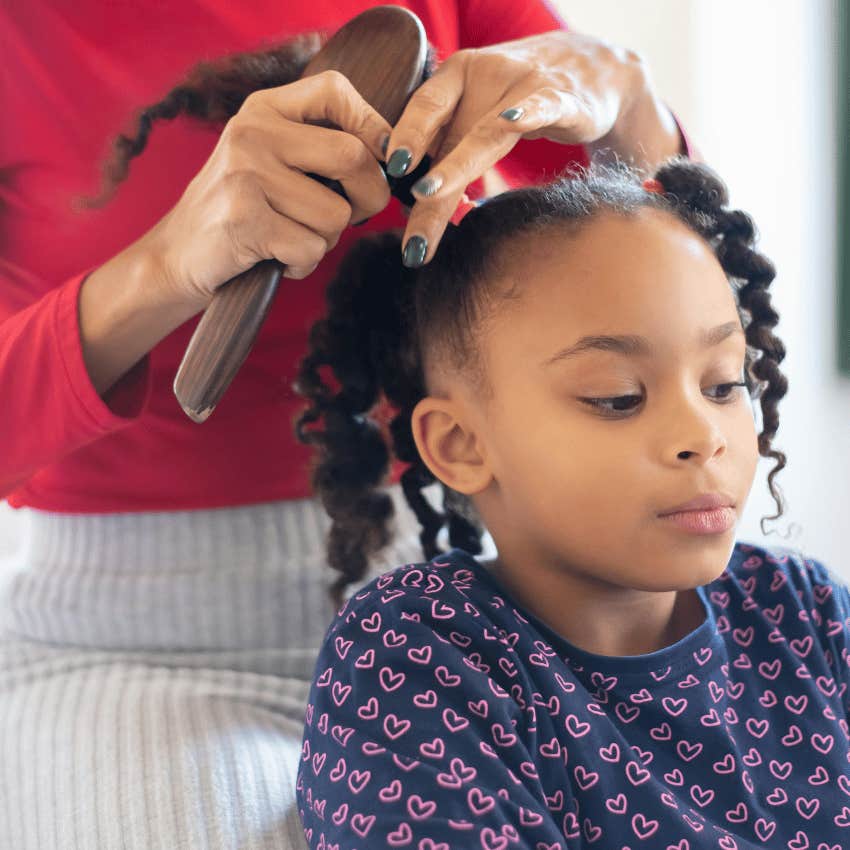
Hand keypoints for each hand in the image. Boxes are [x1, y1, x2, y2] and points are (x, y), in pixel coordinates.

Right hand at [144, 70, 392, 308]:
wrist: (178, 256)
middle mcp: (252, 132)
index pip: (335, 90)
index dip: (374, 124)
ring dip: (327, 240)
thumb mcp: (271, 160)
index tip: (385, 160)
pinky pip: (311, 248)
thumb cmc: (243, 211)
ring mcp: (246, 174)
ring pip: (336, 215)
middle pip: (352, 157)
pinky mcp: (244, 220)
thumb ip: (319, 147)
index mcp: (264, 109)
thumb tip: (392, 157)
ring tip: (292, 238)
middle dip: (369, 198)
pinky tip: (277, 259)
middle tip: (352, 217)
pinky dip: (304, 265)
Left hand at [383, 30, 647, 266]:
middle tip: (404, 222)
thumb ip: (450, 151)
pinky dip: (528, 114)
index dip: (403, 138)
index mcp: (457, 78)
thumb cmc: (522, 101)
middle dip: (425, 185)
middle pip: (448, 136)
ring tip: (426, 194)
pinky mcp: (562, 97)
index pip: (422, 110)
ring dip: (455, 166)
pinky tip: (513, 122)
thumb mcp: (479, 119)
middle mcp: (484, 75)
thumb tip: (417, 206)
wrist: (593, 70)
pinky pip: (542, 107)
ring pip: (486, 133)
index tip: (384, 175)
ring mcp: (523, 85)